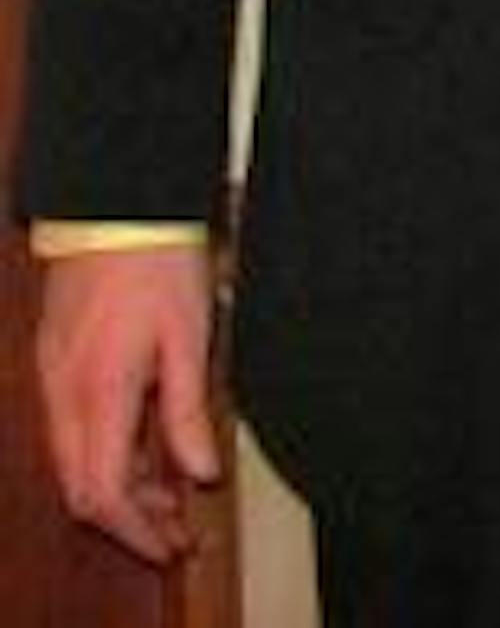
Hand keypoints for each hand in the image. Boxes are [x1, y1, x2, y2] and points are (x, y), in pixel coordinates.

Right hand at [36, 242, 221, 564]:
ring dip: (117, 485)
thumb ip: (187, 411)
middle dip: (129, 517)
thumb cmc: (159, 262)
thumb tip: (199, 472)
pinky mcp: (53, 361)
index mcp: (98, 394)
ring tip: (169, 486)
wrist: (116, 205)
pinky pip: (71, 429)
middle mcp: (63, 395)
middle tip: (176, 524)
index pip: (103, 494)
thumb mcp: (189, 336)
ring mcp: (51, 378)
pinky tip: (143, 441)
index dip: (138, 530)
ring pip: (73, 461)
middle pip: (81, 489)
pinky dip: (105, 450)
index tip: (172, 543)